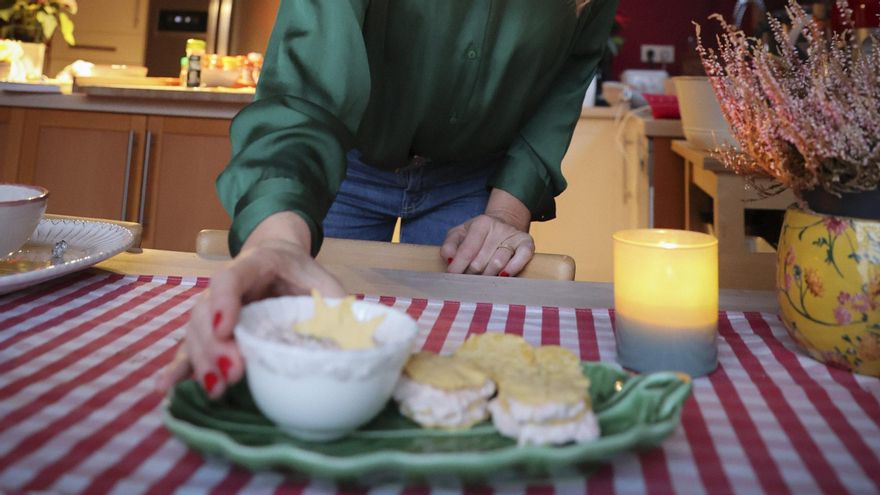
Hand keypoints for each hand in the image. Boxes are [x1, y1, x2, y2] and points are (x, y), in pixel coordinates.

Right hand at [156, 212, 344, 398]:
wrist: (279, 258)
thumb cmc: (302, 272)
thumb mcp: (323, 281)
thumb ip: (333, 303)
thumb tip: (355, 336)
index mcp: (253, 265)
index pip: (230, 279)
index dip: (224, 302)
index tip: (226, 328)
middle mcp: (225, 287)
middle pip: (206, 312)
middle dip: (215, 345)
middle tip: (232, 373)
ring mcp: (213, 308)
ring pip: (194, 331)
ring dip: (200, 361)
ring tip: (215, 389)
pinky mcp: (210, 329)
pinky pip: (190, 346)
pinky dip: (179, 367)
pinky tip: (167, 389)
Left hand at [441, 189, 534, 276]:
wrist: (503, 225)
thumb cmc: (478, 234)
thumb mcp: (460, 234)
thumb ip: (449, 245)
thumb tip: (449, 259)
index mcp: (482, 223)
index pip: (467, 250)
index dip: (458, 266)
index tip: (452, 276)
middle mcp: (499, 228)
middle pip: (480, 262)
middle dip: (471, 274)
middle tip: (468, 277)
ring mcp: (513, 236)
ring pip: (497, 264)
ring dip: (487, 276)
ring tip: (482, 278)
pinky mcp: (527, 244)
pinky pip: (521, 259)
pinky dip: (511, 269)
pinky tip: (502, 275)